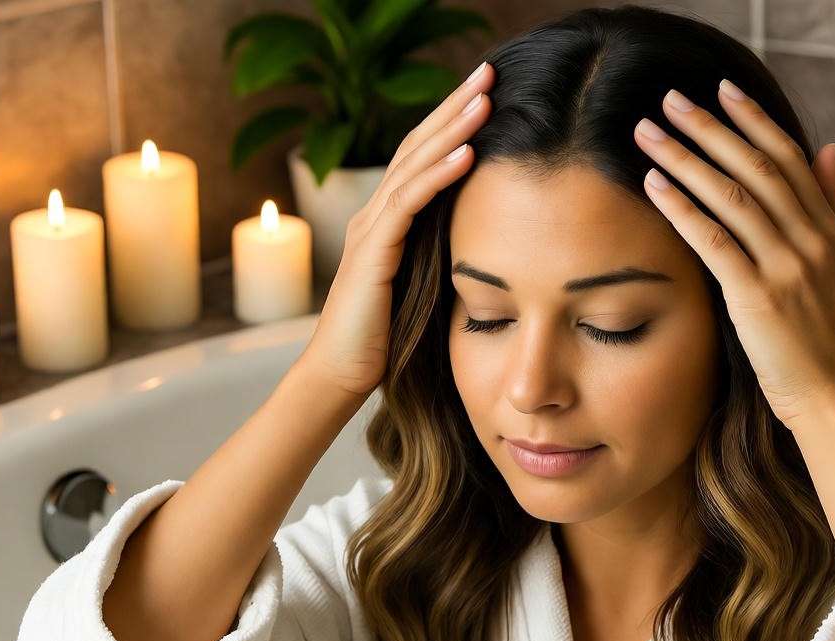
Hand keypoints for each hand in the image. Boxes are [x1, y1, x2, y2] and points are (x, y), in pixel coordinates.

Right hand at [300, 62, 492, 398]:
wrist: (341, 376)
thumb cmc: (386, 340)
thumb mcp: (426, 286)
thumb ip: (446, 255)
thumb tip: (494, 240)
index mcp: (387, 221)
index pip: (422, 157)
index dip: (453, 122)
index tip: (490, 93)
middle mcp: (374, 215)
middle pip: (416, 145)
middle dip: (454, 106)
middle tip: (490, 71)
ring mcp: (369, 231)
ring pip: (413, 165)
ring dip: (452, 129)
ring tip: (486, 98)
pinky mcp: (372, 254)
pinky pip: (408, 204)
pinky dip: (438, 175)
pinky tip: (467, 152)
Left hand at [633, 79, 834, 429]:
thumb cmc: (828, 341)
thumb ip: (832, 207)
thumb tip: (829, 149)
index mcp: (830, 230)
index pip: (789, 158)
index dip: (754, 120)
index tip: (722, 90)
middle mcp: (812, 240)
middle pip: (756, 167)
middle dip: (709, 128)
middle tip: (669, 99)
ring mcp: (788, 267)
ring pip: (733, 196)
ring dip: (686, 158)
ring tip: (648, 133)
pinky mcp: (759, 297)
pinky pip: (715, 241)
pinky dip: (682, 207)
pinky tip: (654, 185)